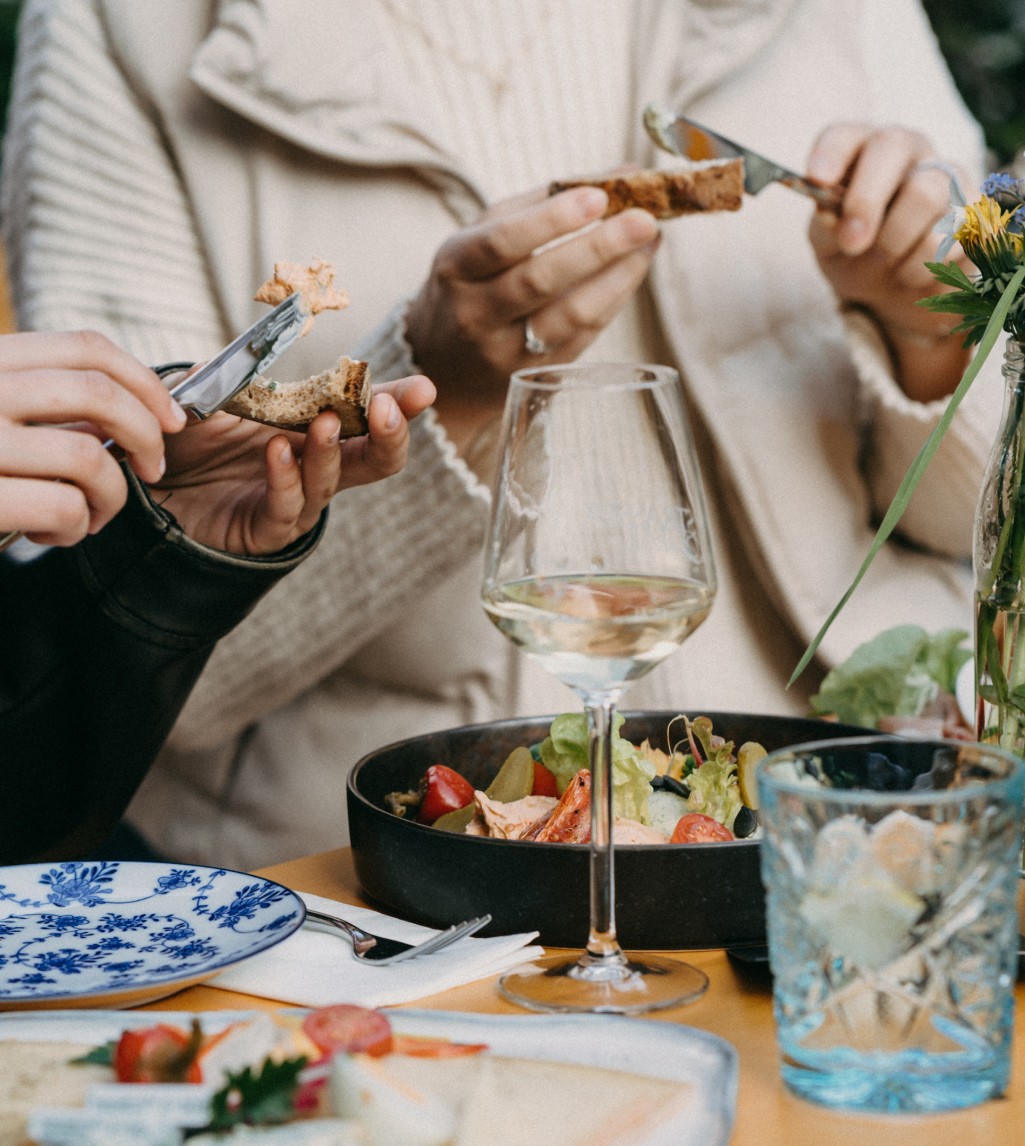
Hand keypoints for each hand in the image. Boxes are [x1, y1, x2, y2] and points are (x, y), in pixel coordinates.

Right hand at [0, 330, 186, 545]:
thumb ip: (43, 405)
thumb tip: (125, 417)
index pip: (85, 346)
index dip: (145, 381)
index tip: (172, 418)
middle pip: (98, 392)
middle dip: (147, 435)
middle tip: (151, 470)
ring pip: (88, 457)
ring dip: (110, 496)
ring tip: (89, 515)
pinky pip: (63, 507)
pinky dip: (76, 528)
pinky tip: (53, 533)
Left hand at [152, 375, 434, 554]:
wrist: (147, 485)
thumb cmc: (186, 440)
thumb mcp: (210, 395)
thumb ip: (233, 371)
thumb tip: (251, 345)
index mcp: (312, 429)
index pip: (368, 418)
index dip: (399, 404)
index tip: (424, 390)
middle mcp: (313, 467)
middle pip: (374, 460)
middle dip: (389, 436)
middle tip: (386, 410)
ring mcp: (293, 501)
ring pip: (332, 485)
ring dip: (331, 453)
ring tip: (325, 424)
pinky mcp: (263, 530)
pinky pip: (286, 510)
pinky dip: (287, 481)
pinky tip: (278, 453)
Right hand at [404, 184, 659, 449]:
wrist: (444, 368)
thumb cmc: (470, 286)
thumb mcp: (479, 240)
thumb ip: (540, 204)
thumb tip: (618, 173)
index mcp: (455, 269)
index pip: (502, 242)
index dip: (551, 219)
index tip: (598, 196)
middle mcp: (477, 315)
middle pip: (540, 281)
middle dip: (597, 247)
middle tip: (644, 220)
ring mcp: (507, 352)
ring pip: (570, 316)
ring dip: (618, 277)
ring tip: (650, 243)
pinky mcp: (538, 375)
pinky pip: (585, 335)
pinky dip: (614, 299)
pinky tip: (633, 271)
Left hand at [806, 123, 972, 400]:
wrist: (897, 288)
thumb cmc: (856, 253)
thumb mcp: (829, 243)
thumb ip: (825, 225)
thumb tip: (830, 213)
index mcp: (862, 152)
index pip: (844, 136)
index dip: (830, 153)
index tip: (816, 178)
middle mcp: (908, 151)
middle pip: (892, 146)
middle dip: (866, 198)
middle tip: (852, 242)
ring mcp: (947, 175)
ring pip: (925, 192)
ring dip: (894, 242)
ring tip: (884, 262)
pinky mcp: (975, 211)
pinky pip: (951, 232)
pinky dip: (921, 265)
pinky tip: (911, 272)